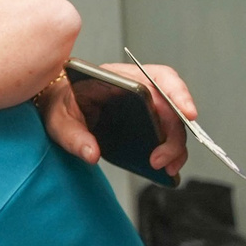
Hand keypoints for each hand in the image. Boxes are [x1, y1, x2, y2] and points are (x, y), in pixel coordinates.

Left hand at [36, 63, 196, 177]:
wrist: (58, 106)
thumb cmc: (60, 103)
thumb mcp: (59, 118)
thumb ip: (73, 136)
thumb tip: (91, 154)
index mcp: (122, 77)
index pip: (160, 77)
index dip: (179, 93)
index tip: (188, 113)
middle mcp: (140, 89)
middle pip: (172, 108)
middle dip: (174, 135)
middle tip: (163, 160)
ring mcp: (145, 107)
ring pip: (172, 124)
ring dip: (175, 147)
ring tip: (167, 168)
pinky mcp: (145, 124)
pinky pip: (164, 135)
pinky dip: (169, 151)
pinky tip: (165, 167)